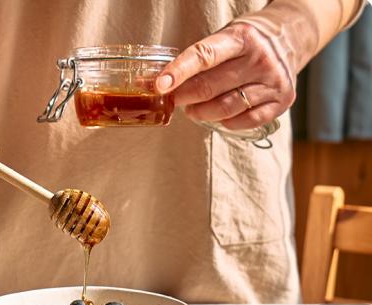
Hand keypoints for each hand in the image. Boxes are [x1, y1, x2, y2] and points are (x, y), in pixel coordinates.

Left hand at [156, 22, 296, 129]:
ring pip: (225, 108)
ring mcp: (273, 81)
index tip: (159, 86)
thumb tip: (162, 84)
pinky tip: (219, 116)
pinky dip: (226, 122)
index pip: (203, 57)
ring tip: (193, 110)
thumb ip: (198, 60)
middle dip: (184, 97)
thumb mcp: (224, 38)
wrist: (289, 39)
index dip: (178, 72)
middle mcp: (260, 59)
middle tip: (175, 100)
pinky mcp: (281, 101)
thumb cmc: (246, 42)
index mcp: (242, 38)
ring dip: (201, 113)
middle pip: (210, 88)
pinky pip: (245, 121)